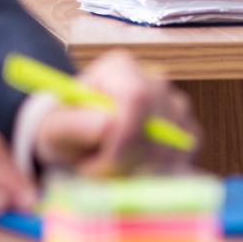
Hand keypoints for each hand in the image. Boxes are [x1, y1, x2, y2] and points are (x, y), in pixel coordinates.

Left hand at [32, 50, 198, 176]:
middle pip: (161, 123)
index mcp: (119, 67)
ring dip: (139, 168)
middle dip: (130, 159)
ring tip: (108, 169)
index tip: (105, 163)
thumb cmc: (65, 129)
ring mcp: (174, 102)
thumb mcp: (55, 128)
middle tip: (97, 174)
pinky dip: (158, 170)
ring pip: (174, 142)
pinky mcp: (187, 129)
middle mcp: (153, 78)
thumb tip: (108, 124)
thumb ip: (76, 126)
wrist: (78, 142)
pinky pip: (183, 153)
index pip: (137, 97)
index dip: (127, 134)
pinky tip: (130, 168)